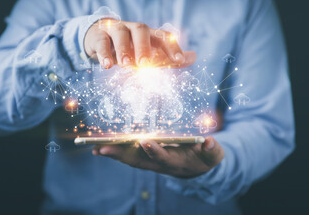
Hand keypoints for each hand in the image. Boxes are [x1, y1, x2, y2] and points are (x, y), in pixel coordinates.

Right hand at [84, 19, 195, 68]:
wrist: (100, 38)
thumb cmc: (129, 49)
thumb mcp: (148, 53)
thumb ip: (168, 57)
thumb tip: (194, 57)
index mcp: (149, 34)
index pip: (163, 36)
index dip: (172, 47)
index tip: (179, 61)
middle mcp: (133, 29)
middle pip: (141, 30)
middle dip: (144, 46)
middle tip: (146, 64)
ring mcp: (115, 30)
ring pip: (121, 34)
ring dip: (124, 49)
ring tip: (126, 65)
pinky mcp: (99, 36)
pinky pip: (101, 42)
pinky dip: (104, 53)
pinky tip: (106, 65)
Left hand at [92, 136, 223, 177]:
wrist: (198, 168)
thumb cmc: (206, 157)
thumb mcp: (213, 153)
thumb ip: (212, 149)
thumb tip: (209, 142)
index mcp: (177, 162)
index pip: (164, 158)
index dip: (154, 151)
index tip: (144, 141)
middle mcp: (160, 165)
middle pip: (139, 161)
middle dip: (120, 155)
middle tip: (102, 148)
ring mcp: (152, 163)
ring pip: (131, 160)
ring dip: (114, 155)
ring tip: (96, 149)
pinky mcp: (147, 159)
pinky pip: (130, 157)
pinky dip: (116, 153)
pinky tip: (102, 148)